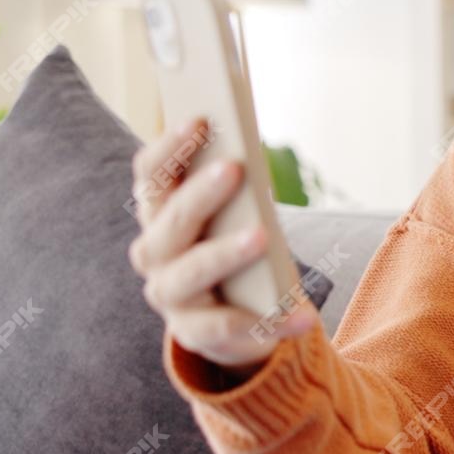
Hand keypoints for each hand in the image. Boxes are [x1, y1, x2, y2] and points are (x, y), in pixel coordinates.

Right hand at [127, 116, 317, 369]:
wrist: (236, 319)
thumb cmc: (234, 250)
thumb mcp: (234, 217)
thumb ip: (232, 190)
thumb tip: (250, 155)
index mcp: (158, 215)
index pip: (150, 176)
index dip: (169, 147)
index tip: (200, 119)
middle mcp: (154, 254)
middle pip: (171, 220)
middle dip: (201, 193)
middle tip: (235, 168)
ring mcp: (170, 296)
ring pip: (191, 271)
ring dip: (224, 252)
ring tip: (261, 235)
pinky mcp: (195, 334)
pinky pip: (228, 327)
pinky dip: (268, 322)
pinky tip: (302, 316)